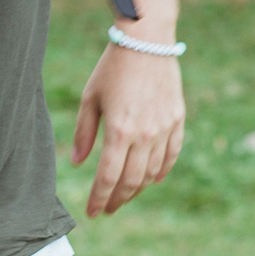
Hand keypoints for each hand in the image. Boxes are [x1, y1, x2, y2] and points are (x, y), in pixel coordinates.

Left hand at [73, 0, 184, 217]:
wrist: (147, 42)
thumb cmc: (113, 68)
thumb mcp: (90, 98)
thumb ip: (84, 133)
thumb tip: (77, 162)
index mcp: (119, 130)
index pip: (107, 177)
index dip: (99, 199)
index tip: (92, 212)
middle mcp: (144, 135)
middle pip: (131, 181)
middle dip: (117, 199)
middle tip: (108, 209)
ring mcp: (164, 129)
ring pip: (152, 172)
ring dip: (138, 188)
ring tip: (125, 194)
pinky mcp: (177, 120)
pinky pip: (171, 155)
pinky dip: (161, 171)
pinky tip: (152, 179)